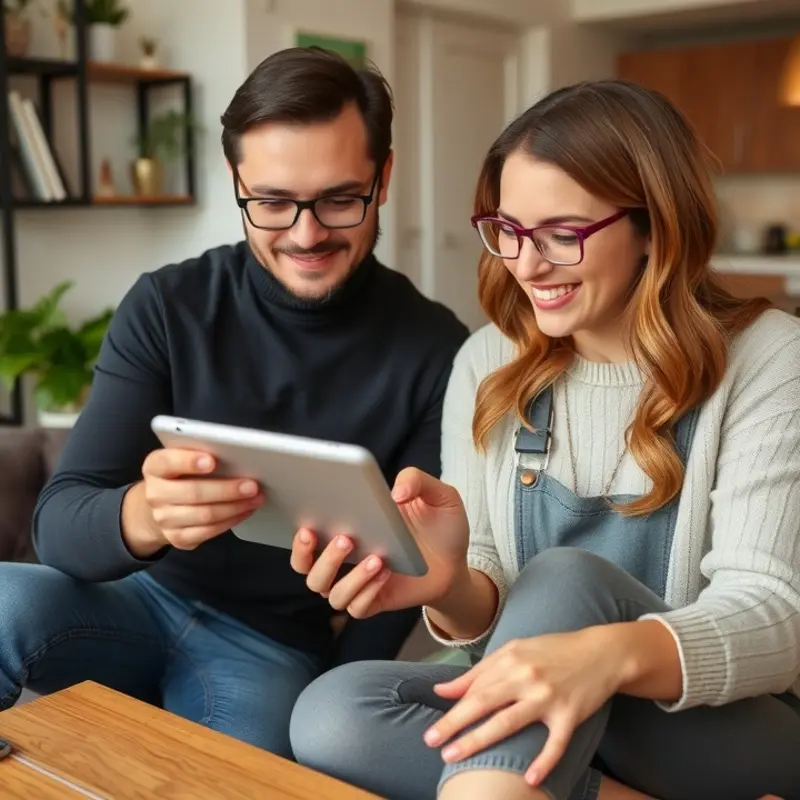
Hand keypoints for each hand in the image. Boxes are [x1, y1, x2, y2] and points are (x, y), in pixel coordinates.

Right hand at [123, 448, 264, 555]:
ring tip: (256, 498)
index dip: (188, 461)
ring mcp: (164, 518)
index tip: (211, 460)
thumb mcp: (183, 457)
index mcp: (154, 467)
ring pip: (204, 515)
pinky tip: (246, 510)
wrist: (162, 504)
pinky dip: (231, 520)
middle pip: (193, 492)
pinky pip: (208, 531)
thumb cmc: (181, 474)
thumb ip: (200, 453)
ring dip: (235, 507)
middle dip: (226, 489)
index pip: (166, 462)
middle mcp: (155, 494)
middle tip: (252, 485)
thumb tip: (234, 453)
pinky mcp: (177, 537)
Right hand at [290, 466, 469, 617]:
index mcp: (347, 526)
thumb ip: (417, 480)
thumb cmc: (440, 526)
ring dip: (347, 577)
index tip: (307, 525)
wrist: (457, 562)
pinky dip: (367, 591)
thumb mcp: (437, 495)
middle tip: (344, 538)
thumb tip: (394, 492)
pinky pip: (356, 607)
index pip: (307, 535)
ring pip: (329, 592)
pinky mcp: (375, 601)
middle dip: (316, 557)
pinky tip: (386, 573)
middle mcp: (345, 557)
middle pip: (306, 568)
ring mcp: (358, 581)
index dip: (298, 536)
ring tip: (375, 557)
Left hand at [423, 627, 619, 786]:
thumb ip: (479, 672)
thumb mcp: (514, 652)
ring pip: (508, 722)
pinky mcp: (570, 714)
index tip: (433, 730)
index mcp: (510, 658)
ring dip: (478, 741)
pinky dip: (543, 762)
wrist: (602, 652)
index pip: (474, 688)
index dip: (452, 710)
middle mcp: (526, 676)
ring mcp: (548, 696)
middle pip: (483, 702)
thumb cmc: (553, 652)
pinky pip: (555, 743)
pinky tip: (529, 779)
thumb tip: (442, 690)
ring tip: (454, 757)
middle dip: (454, 724)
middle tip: (432, 742)